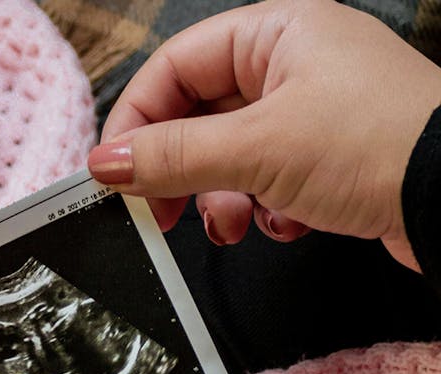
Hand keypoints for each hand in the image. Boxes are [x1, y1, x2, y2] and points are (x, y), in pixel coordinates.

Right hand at [87, 0, 440, 269]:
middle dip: (179, 172)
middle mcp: (288, 68)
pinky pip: (263, 183)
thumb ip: (175, 156)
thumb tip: (107, 163)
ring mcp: (307, 116)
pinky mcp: (323, 160)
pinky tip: (288, 222)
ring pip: (228, 158)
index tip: (113, 174)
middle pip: (198, 117)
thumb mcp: (258, 149)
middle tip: (160, 214)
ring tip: (238, 225)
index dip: (136, 120)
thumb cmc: (377, 146)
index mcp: (274, 35)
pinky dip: (263, 209)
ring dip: (222, 200)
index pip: (174, 68)